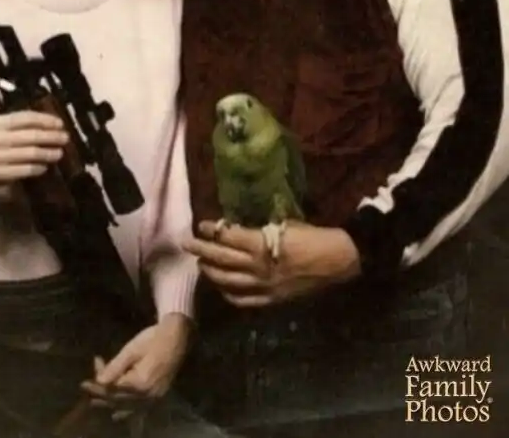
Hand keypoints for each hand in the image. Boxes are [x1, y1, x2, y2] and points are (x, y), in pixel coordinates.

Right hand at [0, 110, 68, 203]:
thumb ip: (12, 124)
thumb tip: (42, 124)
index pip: (25, 118)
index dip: (45, 119)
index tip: (60, 122)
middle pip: (32, 135)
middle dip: (52, 136)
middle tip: (65, 138)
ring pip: (30, 153)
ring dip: (48, 153)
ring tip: (59, 153)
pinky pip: (22, 170)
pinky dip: (36, 168)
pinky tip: (44, 167)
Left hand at [80, 313, 192, 420]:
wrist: (177, 338)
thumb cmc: (153, 339)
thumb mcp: (132, 350)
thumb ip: (115, 367)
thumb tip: (98, 382)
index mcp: (139, 383)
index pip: (112, 389)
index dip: (97, 386)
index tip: (83, 383)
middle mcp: (147, 395)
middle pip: (118, 399)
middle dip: (101, 394)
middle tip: (86, 389)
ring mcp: (154, 398)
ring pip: (128, 407)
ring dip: (111, 405)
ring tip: (95, 402)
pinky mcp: (158, 396)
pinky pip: (140, 410)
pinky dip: (127, 412)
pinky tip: (118, 415)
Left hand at [183, 220, 360, 307]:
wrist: (338, 261)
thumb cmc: (314, 237)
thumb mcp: (286, 225)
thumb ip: (261, 230)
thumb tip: (241, 228)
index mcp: (261, 245)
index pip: (228, 237)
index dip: (212, 230)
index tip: (201, 225)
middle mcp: (257, 268)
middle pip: (221, 258)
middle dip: (202, 250)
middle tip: (187, 243)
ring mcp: (263, 286)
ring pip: (228, 281)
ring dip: (211, 272)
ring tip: (201, 264)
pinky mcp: (271, 300)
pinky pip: (243, 300)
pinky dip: (229, 293)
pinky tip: (222, 287)